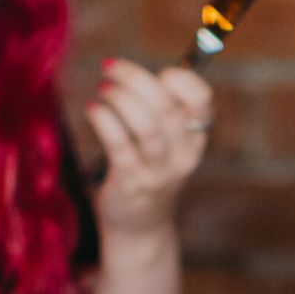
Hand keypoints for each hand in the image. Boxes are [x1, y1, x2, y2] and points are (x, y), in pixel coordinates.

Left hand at [89, 60, 213, 240]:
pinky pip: (120, 146)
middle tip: (109, 67)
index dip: (180, 79)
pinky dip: (103, 120)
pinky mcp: (131, 183)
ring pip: (147, 126)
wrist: (142, 226)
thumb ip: (161, 107)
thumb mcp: (166, 141)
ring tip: (103, 90)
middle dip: (134, 77)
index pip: (201, 100)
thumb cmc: (148, 170)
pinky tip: (93, 110)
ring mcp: (158, 172)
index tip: (158, 74)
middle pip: (166, 106)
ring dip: (119, 99)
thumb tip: (138, 69)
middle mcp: (182, 155)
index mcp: (194, 138)